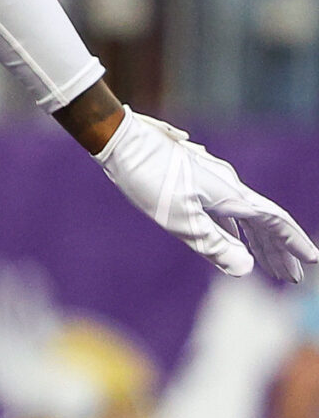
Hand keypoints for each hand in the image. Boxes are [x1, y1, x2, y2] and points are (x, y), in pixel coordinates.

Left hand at [96, 111, 316, 281]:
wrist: (118, 138)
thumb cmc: (147, 176)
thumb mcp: (179, 217)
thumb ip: (213, 245)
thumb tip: (246, 271)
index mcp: (231, 195)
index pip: (274, 222)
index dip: (293, 242)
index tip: (312, 261)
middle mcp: (227, 187)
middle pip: (262, 223)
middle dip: (279, 251)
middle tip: (292, 278)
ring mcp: (210, 183)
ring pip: (243, 218)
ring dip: (257, 243)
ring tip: (269, 267)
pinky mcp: (191, 182)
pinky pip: (223, 212)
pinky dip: (233, 231)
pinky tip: (233, 241)